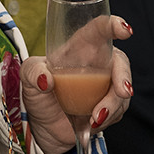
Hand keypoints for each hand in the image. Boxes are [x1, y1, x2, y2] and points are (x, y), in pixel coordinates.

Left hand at [22, 15, 133, 153]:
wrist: (44, 127)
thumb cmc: (39, 93)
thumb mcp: (28, 77)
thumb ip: (32, 71)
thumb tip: (45, 80)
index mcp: (80, 47)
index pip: (99, 29)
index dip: (113, 25)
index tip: (124, 30)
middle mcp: (97, 63)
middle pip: (120, 62)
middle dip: (124, 76)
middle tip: (122, 91)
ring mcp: (106, 85)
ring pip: (121, 90)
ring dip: (112, 105)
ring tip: (94, 119)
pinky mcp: (109, 105)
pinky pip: (118, 110)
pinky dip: (108, 118)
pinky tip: (90, 124)